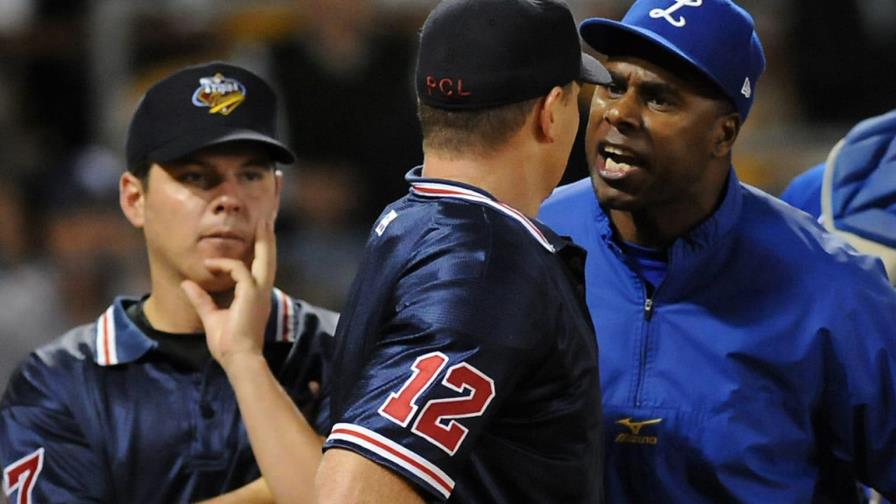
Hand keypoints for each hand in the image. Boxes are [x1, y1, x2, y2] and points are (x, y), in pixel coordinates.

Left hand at [181, 218, 275, 369]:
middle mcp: (262, 293)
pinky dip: (224, 264)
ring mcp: (259, 292)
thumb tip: (187, 284)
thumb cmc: (228, 345)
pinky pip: (238, 269)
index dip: (256, 255)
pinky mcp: (251, 293)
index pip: (259, 270)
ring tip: (261, 224)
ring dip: (262, 240)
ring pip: (264, 259)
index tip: (243, 245)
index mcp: (256, 298)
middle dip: (267, 241)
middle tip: (266, 222)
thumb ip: (201, 299)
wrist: (238, 358)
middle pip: (269, 260)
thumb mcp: (211, 317)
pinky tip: (210, 264)